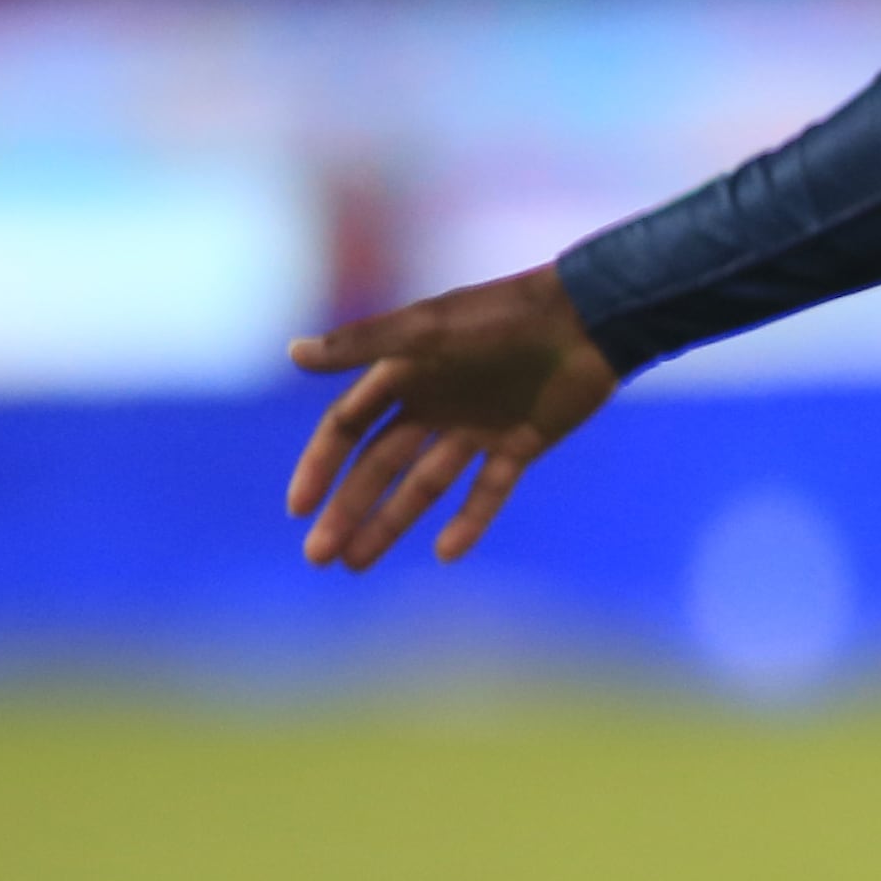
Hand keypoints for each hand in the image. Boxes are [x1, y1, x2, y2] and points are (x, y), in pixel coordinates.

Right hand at [286, 266, 620, 569]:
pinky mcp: (520, 444)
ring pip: (424, 486)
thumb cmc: (503, 316)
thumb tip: (293, 352)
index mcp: (404, 376)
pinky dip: (469, 521)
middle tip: (319, 558)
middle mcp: (434, 406)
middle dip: (348, 510)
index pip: (347, 430)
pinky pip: (488, 490)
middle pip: (379, 468)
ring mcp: (476, 428)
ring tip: (356, 564)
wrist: (587, 319)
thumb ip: (364, 344)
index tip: (298, 509)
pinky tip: (445, 554)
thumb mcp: (428, 329)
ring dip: (391, 523)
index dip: (320, 467)